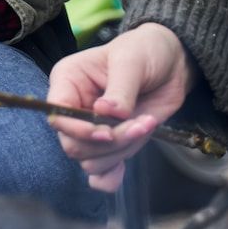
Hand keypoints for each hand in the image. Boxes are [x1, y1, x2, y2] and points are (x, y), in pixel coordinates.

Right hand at [48, 23, 192, 192]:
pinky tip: (123, 170)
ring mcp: (91, 128)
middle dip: (109, 142)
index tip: (108, 132)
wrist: (170, 64)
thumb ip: (119, 89)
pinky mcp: (110, 144)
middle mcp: (74, 107)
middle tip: (139, 125)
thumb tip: (105, 112)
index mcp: (68, 81)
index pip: (57, 115)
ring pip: (90, 161)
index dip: (78, 130)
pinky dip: (110, 177)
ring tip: (145, 126)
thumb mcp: (131, 61)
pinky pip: (99, 173)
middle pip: (73, 145)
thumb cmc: (144, 51)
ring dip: (120, 152)